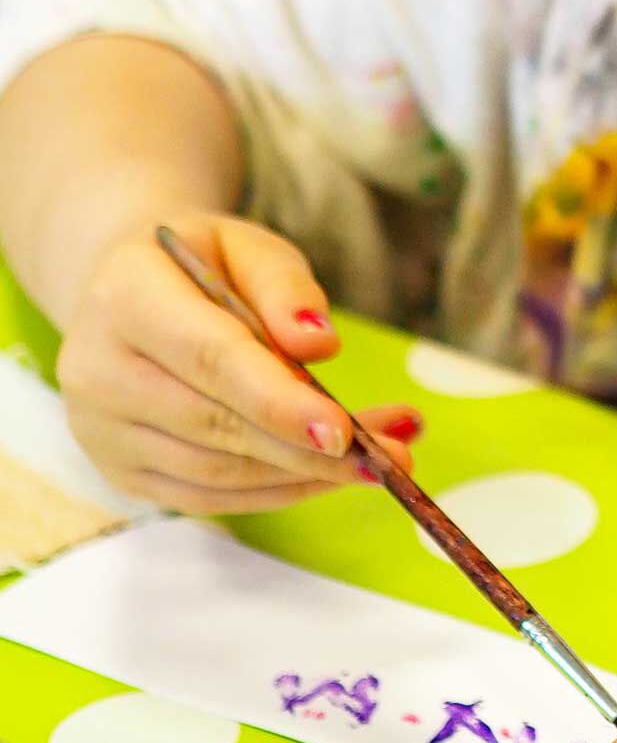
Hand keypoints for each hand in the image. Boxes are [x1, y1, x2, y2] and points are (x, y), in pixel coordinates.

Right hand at [55, 210, 422, 512]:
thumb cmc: (203, 261)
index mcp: (124, 297)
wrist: (127, 289)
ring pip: (215, 472)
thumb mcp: (249, 245)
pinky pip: (207, 496)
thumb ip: (284, 288)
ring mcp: (100, 431)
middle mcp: (96, 371)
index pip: (208, 359)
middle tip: (395, 452)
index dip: (277, 400)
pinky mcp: (120, 471)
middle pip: (216, 425)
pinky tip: (332, 474)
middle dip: (311, 448)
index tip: (343, 430)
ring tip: (383, 459)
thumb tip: (320, 347)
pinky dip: (276, 491)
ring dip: (306, 475)